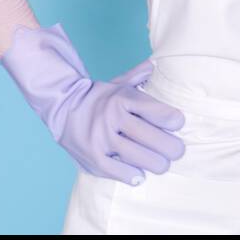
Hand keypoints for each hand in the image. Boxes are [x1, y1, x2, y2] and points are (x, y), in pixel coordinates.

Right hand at [0, 23, 185, 185]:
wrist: (62, 108)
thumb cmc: (100, 99)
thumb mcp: (118, 84)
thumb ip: (139, 76)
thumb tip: (157, 64)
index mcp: (123, 98)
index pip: (158, 111)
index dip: (174, 120)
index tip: (177, 124)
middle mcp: (112, 117)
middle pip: (154, 138)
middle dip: (172, 147)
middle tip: (177, 150)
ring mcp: (102, 139)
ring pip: (141, 158)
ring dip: (157, 163)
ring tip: (162, 163)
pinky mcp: (93, 158)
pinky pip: (121, 172)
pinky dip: (134, 175)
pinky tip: (140, 173)